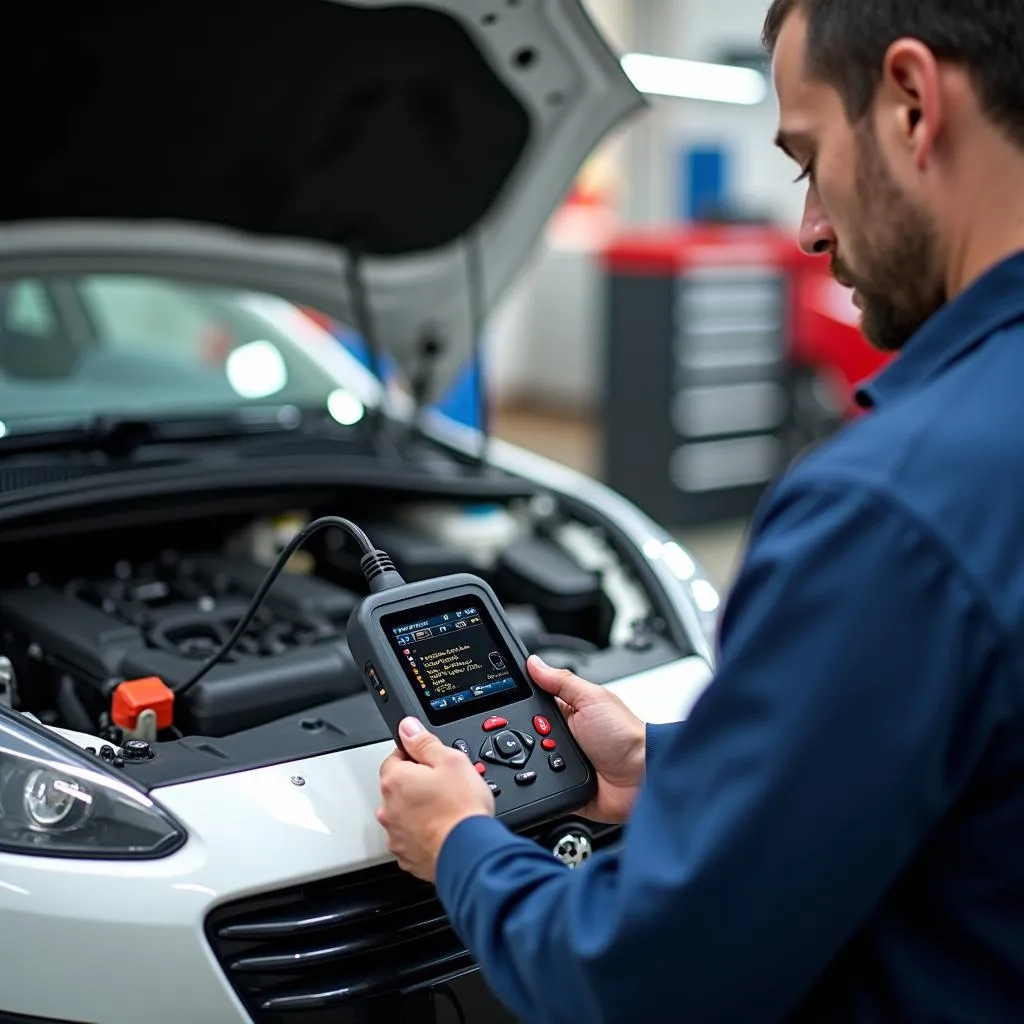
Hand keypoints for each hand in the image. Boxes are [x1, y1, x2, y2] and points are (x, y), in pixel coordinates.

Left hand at [377, 717, 494, 881]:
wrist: (469, 853)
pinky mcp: (406, 855)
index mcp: (396, 780)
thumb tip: (408, 727)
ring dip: (419, 810)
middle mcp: (388, 808)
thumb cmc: (461, 809)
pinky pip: (411, 837)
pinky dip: (424, 833)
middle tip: (446, 788)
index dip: (417, 757)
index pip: (396, 757)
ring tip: (447, 811)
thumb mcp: (451, 760)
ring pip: (404, 813)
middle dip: (419, 784)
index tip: (434, 764)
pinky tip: (443, 830)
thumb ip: (425, 742)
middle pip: (399, 786)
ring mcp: (396, 834)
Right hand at [529, 655, 646, 823]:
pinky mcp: (561, 788)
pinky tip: (545, 776)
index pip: (534, 703)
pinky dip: (537, 782)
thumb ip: (562, 681)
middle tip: (543, 733)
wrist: (641, 778)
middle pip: (526, 733)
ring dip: (532, 759)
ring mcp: (561, 763)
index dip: (522, 703)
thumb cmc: (626, 736)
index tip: (509, 701)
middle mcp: (563, 737)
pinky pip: (538, 785)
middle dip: (527, 734)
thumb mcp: (592, 699)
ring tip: (548, 756)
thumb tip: (535, 662)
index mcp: (569, 711)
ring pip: (528, 760)